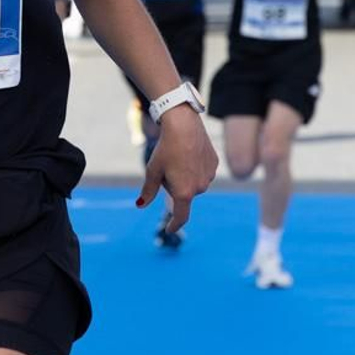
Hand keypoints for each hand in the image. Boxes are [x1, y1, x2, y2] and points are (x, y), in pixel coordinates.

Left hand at [137, 107, 218, 231]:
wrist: (184, 125)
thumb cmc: (166, 148)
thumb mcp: (153, 170)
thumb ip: (148, 191)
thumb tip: (140, 205)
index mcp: (184, 192)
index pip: (181, 216)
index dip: (174, 225)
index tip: (169, 229)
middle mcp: (200, 187)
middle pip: (185, 194)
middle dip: (175, 186)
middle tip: (167, 166)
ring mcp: (209, 176)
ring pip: (194, 182)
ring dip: (186, 176)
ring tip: (178, 156)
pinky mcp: (214, 164)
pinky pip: (203, 171)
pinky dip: (195, 166)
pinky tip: (189, 152)